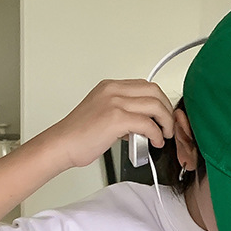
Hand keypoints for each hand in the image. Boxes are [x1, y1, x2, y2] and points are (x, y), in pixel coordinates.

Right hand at [39, 79, 175, 169]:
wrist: (62, 144)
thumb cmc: (79, 135)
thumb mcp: (102, 114)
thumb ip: (122, 114)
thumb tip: (141, 124)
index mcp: (110, 87)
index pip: (145, 86)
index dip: (160, 101)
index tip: (163, 116)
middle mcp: (113, 90)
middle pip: (154, 91)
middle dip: (166, 110)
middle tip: (167, 126)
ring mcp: (114, 102)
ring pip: (154, 105)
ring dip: (165, 122)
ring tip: (164, 135)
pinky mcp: (116, 119)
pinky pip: (147, 123)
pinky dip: (156, 134)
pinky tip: (155, 142)